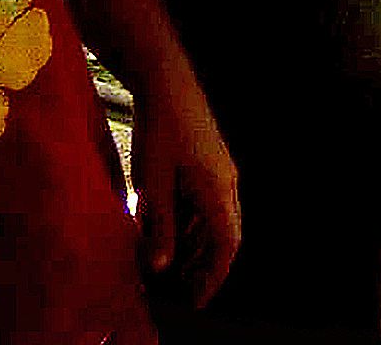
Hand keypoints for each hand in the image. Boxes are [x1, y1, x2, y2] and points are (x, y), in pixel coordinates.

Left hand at [131, 73, 241, 307]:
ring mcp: (220, 168)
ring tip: (171, 264)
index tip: (199, 299)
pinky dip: (193, 222)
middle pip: (227, 233)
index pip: (227, 244)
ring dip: (198, 243)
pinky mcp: (209, 159)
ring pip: (217, 217)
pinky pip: (208, 200)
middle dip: (208, 264)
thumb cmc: (159, 130)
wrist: (167, 82)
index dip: (214, 275)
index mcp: (217, 190)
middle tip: (186, 289)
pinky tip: (167, 228)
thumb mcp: (153, 183)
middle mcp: (227, 181)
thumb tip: (161, 266)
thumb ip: (159, 226)